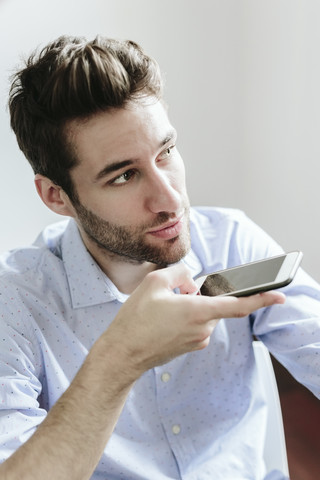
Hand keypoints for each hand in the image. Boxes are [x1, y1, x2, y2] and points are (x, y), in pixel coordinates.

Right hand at [104, 263, 284, 376]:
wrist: (123, 353)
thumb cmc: (136, 319)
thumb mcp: (154, 282)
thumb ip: (180, 273)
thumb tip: (191, 281)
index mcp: (198, 311)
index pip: (238, 305)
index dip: (261, 299)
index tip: (278, 296)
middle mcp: (203, 328)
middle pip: (214, 303)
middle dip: (200, 294)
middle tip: (175, 293)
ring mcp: (197, 340)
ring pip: (204, 314)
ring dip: (192, 306)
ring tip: (163, 309)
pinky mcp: (190, 346)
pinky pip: (196, 325)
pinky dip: (187, 317)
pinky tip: (164, 319)